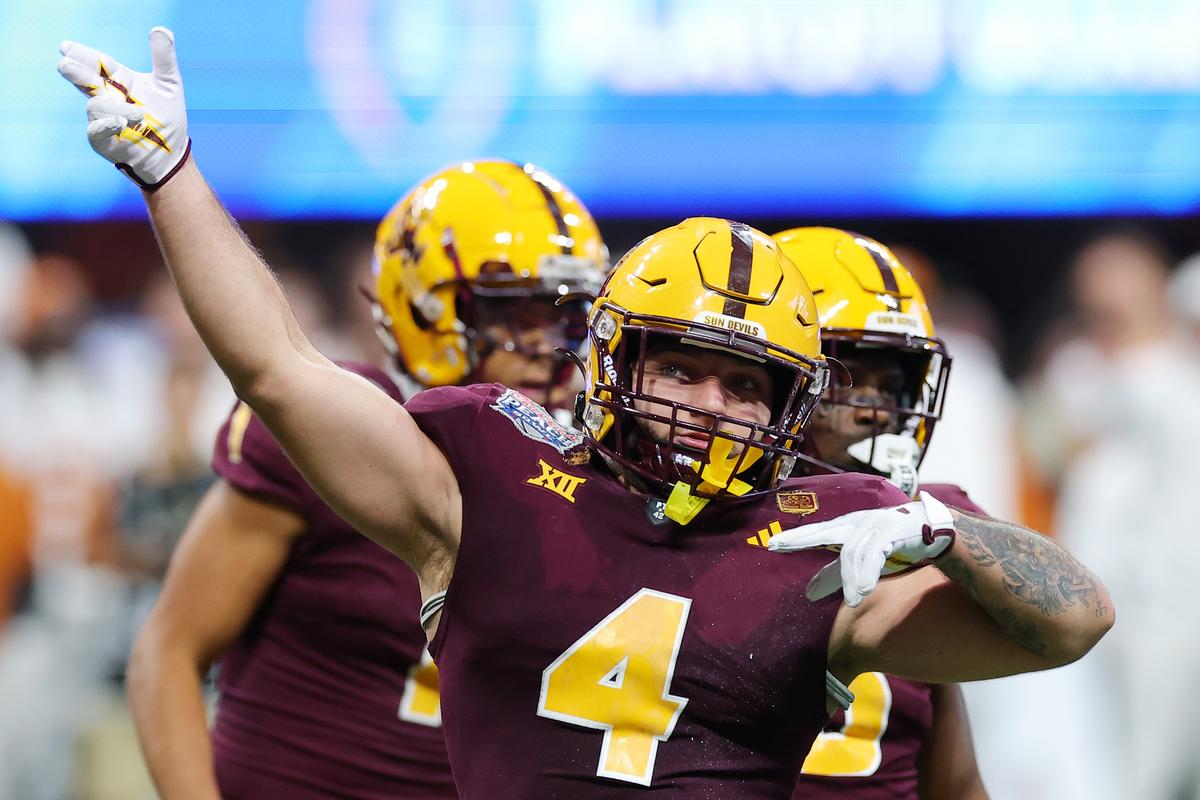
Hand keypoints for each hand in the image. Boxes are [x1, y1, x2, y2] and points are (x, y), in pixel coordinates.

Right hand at [57, 27, 189, 189]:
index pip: (98, 63)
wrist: (171, 152)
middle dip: (75, 72)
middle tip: (65, 64)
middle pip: (85, 80)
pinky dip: (106, 124)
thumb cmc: (168, 117)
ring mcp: (103, 117)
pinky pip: (96, 130)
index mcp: (120, 80)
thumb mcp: (169, 84)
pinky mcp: (102, 139)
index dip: (82, 54)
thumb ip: (163, 58)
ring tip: (139, 114)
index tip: (66, 47)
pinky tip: (120, 123)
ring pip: (96, 105)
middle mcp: (107, 96)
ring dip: (116, 107)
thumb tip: (161, 30)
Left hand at [768, 490, 955, 605]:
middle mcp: (859, 522)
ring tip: (852, 600)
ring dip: (851, 578)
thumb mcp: (860, 561)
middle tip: (777, 545)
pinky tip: (863, 591)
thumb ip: (834, 574)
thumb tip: (807, 594)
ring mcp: (877, 524)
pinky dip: (869, 573)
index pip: (817, 533)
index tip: (771, 544)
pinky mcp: (895, 531)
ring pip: (854, 552)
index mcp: (848, 527)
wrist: (936, 529)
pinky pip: (877, 554)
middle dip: (801, 538)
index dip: (795, 538)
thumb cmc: (893, 543)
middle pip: (826, 531)